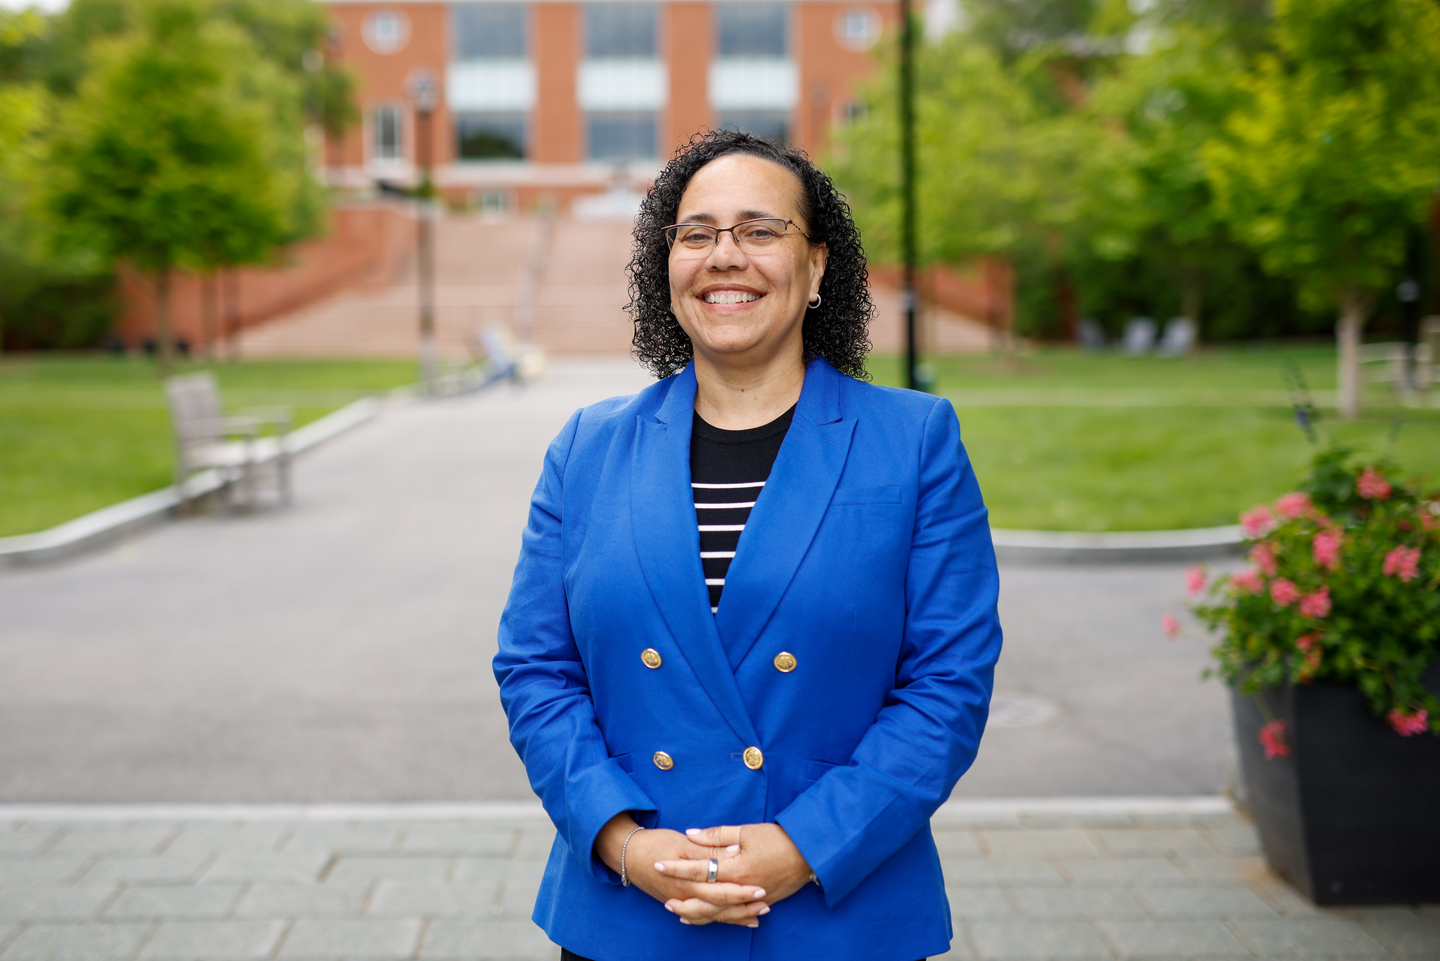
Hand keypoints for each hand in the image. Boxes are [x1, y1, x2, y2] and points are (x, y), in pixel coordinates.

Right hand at [595, 815, 768, 926]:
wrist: (628, 854)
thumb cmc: (656, 843)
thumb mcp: (683, 842)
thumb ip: (709, 848)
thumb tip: (734, 851)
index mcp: (688, 878)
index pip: (720, 888)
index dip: (741, 890)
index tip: (762, 889)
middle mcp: (686, 894)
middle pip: (719, 906)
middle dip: (743, 907)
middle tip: (765, 904)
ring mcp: (682, 901)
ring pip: (712, 915)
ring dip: (735, 916)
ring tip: (758, 916)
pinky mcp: (680, 902)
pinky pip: (703, 916)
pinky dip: (720, 919)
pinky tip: (735, 920)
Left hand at [654, 823, 813, 923]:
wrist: (810, 853)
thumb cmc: (778, 838)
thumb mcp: (747, 831)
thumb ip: (717, 835)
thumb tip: (691, 834)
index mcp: (736, 867)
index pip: (698, 869)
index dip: (677, 867)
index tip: (658, 864)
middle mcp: (741, 887)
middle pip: (705, 899)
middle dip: (683, 899)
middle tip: (663, 899)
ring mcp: (751, 899)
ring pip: (718, 913)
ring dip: (697, 913)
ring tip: (679, 911)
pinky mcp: (760, 904)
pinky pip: (734, 915)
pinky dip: (718, 918)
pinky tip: (707, 917)